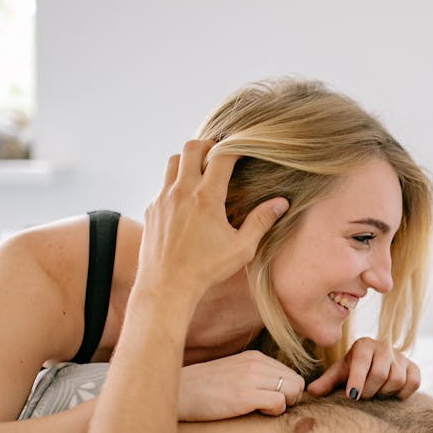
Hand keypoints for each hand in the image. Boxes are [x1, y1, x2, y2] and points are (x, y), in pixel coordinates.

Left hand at [135, 139, 287, 298]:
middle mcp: (182, 191)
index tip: (244, 148)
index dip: (236, 146)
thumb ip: (261, 221)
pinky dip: (176, 182)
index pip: (222, 156)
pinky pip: (163, 184)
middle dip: (209, 145)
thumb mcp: (242, 248)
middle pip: (192, 147)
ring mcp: (163, 198)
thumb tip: (281, 203)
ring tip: (202, 171)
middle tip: (220, 154)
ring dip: (188, 159)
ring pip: (173, 161)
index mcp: (206, 198)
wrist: (166, 287)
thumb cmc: (206, 270)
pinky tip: (187, 199)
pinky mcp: (151, 208)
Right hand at [179, 351, 304, 420]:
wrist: (178, 393)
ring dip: (284, 405)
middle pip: (296, 381)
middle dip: (290, 398)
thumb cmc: (203, 389)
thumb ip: (254, 375)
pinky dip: (274, 412)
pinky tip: (258, 413)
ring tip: (264, 410)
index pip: (289, 373)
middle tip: (272, 408)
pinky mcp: (245, 395)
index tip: (272, 401)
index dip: (286, 391)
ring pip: (293, 390)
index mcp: (254, 357)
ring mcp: (251, 378)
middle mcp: (255, 364)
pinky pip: (279, 402)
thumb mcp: (233, 372)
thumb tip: (278, 390)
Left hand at [306, 337, 420, 400]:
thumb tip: (311, 392)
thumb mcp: (339, 373)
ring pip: (396, 380)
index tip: (352, 396)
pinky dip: (403, 392)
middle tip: (362, 396)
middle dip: (369, 391)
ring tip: (376, 392)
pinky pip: (413, 382)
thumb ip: (326, 382)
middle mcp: (384, 347)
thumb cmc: (353, 370)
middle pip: (380, 374)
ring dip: (385, 392)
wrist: (374, 364)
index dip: (357, 380)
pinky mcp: (413, 367)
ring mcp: (400, 357)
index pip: (362, 362)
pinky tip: (392, 393)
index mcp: (364, 345)